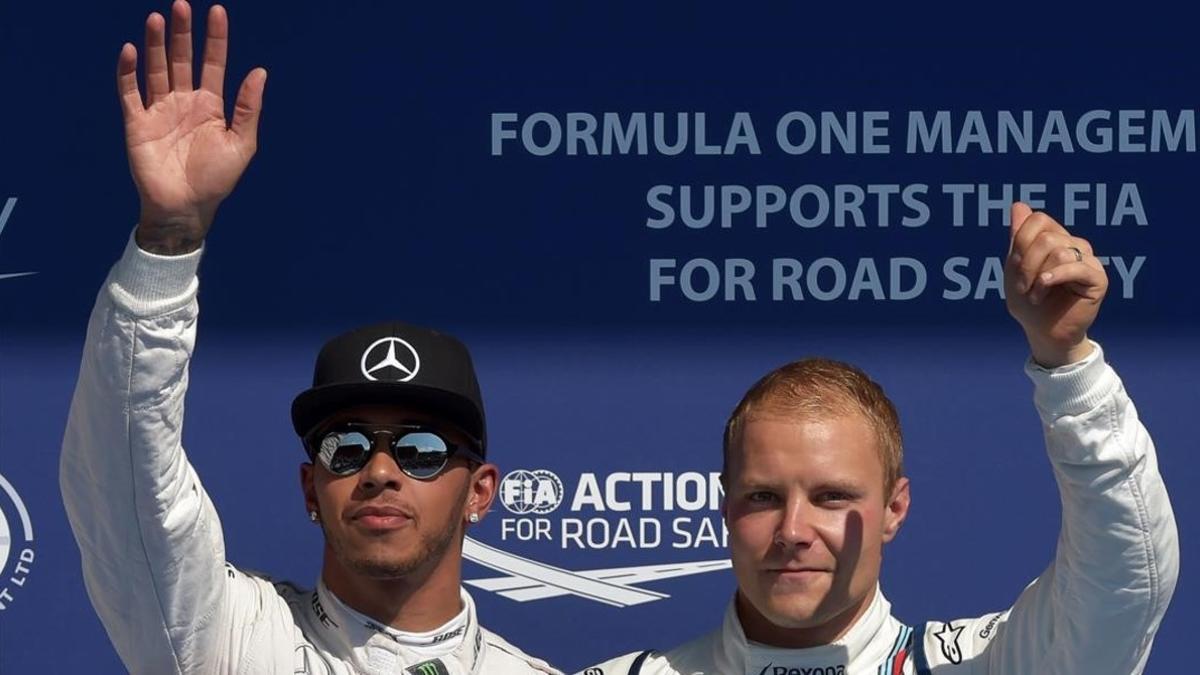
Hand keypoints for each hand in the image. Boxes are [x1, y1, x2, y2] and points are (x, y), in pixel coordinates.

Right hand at [118, 1, 265, 253]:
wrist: (187, 208)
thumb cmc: (217, 179)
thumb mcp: (242, 143)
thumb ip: (249, 107)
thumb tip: (260, 70)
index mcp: (211, 105)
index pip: (213, 63)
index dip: (215, 39)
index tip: (217, 12)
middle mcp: (184, 102)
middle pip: (182, 59)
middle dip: (182, 33)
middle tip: (181, 4)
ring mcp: (159, 110)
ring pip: (157, 69)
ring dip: (155, 44)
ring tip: (157, 18)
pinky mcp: (137, 123)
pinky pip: (130, 93)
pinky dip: (128, 72)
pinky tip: (130, 51)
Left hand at [1005, 202, 1108, 366]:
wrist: (1043, 332)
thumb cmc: (1028, 302)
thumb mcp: (1015, 267)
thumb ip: (1018, 236)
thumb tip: (1019, 204)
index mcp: (1055, 239)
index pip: (1038, 220)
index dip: (1020, 242)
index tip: (1014, 268)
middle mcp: (1074, 245)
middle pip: (1046, 236)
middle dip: (1026, 262)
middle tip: (1023, 285)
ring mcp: (1087, 260)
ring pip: (1059, 250)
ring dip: (1037, 275)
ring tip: (1034, 293)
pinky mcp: (1097, 278)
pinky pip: (1075, 266)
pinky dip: (1053, 277)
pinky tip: (1043, 288)